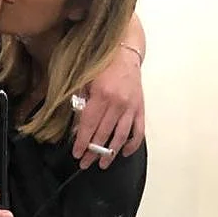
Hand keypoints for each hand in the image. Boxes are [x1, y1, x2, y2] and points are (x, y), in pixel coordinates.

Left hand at [72, 48, 144, 169]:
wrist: (125, 53)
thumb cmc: (102, 66)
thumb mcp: (85, 81)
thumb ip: (81, 103)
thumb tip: (77, 128)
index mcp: (102, 95)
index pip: (89, 125)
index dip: (82, 142)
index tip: (77, 154)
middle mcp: (118, 103)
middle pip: (103, 134)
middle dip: (93, 152)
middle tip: (85, 163)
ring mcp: (131, 107)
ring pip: (121, 137)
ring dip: (111, 153)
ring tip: (103, 164)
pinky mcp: (140, 109)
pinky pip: (138, 131)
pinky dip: (132, 144)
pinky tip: (124, 152)